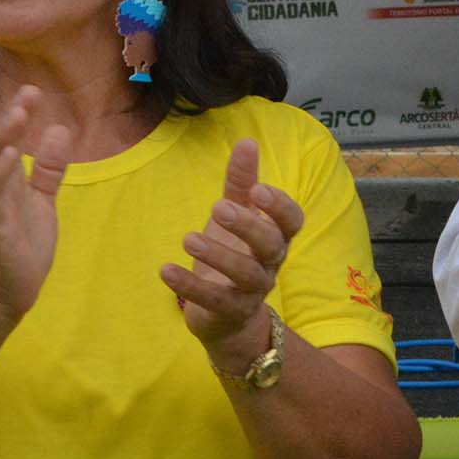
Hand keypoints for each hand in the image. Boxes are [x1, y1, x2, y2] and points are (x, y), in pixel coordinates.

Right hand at [0, 86, 70, 321]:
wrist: (12, 288)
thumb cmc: (24, 243)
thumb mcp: (43, 199)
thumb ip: (48, 168)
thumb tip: (58, 130)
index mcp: (6, 181)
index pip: (11, 141)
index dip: (20, 116)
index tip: (34, 92)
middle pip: (0, 146)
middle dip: (12, 119)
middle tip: (28, 93)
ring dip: (5, 139)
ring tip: (18, 114)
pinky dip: (0, 176)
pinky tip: (12, 157)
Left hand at [159, 139, 305, 373]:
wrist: (227, 316)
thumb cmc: (234, 255)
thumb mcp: (235, 216)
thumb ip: (241, 183)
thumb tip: (247, 142)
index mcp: (275, 238)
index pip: (292, 221)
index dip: (279, 206)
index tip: (257, 190)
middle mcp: (270, 264)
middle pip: (271, 246)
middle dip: (248, 226)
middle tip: (218, 207)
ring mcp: (252, 291)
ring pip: (246, 275)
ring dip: (218, 255)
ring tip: (188, 239)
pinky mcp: (229, 311)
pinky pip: (214, 300)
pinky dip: (190, 286)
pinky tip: (165, 270)